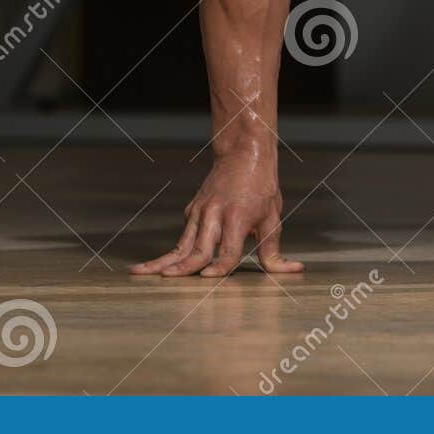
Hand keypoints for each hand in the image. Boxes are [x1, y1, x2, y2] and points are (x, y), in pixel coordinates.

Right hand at [130, 151, 302, 277]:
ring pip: (181, 242)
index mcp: (237, 217)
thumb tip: (294, 269)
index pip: (226, 251)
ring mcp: (200, 211)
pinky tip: (158, 264)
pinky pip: (184, 235)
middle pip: (196, 248)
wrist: (244, 154)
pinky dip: (173, 251)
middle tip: (165, 279)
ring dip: (162, 259)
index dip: (219, 268)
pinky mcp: (193, 210)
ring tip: (140, 272)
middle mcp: (214, 214)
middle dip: (181, 267)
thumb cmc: (262, 187)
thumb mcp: (272, 217)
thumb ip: (274, 249)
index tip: (209, 278)